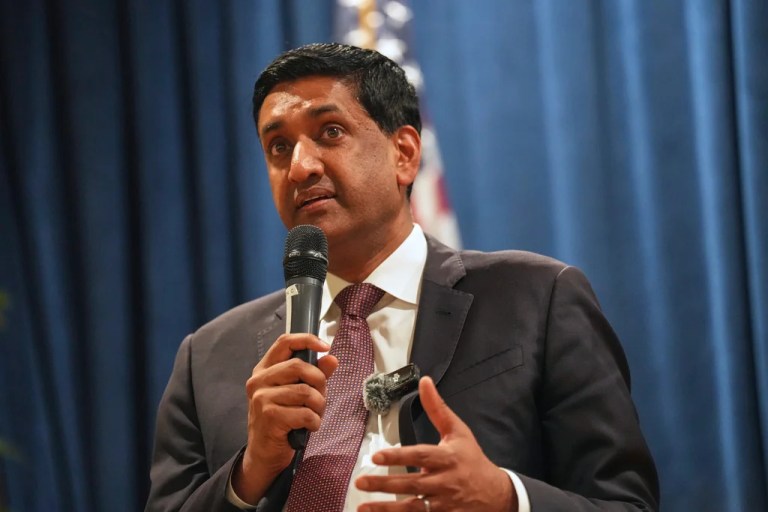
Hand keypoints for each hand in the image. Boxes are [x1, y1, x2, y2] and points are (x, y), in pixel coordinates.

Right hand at [231, 333, 337, 502]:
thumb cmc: (282, 420)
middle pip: (298, 366)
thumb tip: (331, 358)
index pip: (284, 342)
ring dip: (318, 406)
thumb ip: (314, 375)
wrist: (264, 454)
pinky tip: (308, 427)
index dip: (307, 340)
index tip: (325, 346)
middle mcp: (259, 380)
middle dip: (318, 381)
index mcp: (264, 369)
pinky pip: (304, 413)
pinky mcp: (269, 416)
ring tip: (314, 415)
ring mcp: (261, 398)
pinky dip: (314, 421)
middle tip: (320, 397)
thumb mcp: (298, 394)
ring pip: (305, 391)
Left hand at [355, 376, 516, 511]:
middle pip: (412, 484)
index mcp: (447, 458)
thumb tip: (424, 381)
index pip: (420, 455)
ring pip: (412, 509)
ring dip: (386, 509)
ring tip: (363, 507)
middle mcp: (444, 482)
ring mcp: (443, 504)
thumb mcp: (458, 431)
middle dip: (385, 484)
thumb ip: (437, 408)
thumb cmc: (472, 459)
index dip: (398, 456)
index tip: (376, 456)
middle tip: (361, 481)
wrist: (496, 494)